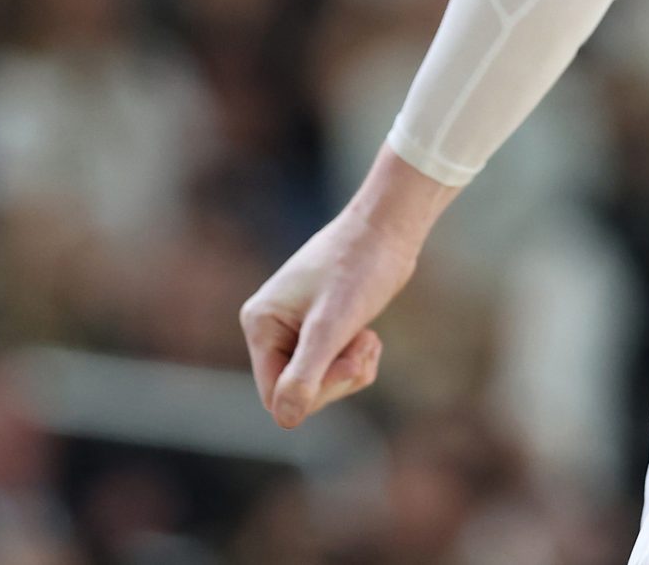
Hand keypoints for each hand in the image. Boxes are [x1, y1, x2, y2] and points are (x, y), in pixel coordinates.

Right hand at [239, 147, 453, 428]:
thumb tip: (285, 419)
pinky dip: (355, 359)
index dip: (313, 393)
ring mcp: (295, 328)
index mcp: (260, 325)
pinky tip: (368, 335)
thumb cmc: (359, 268)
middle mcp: (271, 328)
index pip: (274, 395)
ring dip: (351, 368)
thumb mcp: (332, 325)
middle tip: (364, 345)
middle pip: (298, 391)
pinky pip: (333, 366)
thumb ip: (307, 374)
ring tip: (368, 337)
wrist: (387, 230)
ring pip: (320, 382)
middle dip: (337, 377)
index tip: (348, 365)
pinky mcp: (320, 326)